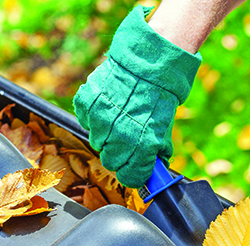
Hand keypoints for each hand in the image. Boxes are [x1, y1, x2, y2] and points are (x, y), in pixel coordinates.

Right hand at [73, 6, 201, 187]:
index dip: (133, 175)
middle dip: (120, 156)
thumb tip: (154, 170)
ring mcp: (100, 119)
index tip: (135, 171)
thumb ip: (156, 153)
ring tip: (119, 119)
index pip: (129, 177)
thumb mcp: (164, 130)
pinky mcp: (87, 104)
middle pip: (111, 162)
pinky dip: (95, 118)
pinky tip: (108, 108)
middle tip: (128, 143)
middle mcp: (119, 136)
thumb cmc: (159, 98)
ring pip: (97, 143)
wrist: (147, 65)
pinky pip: (86, 122)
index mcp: (142, 145)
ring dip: (107, 136)